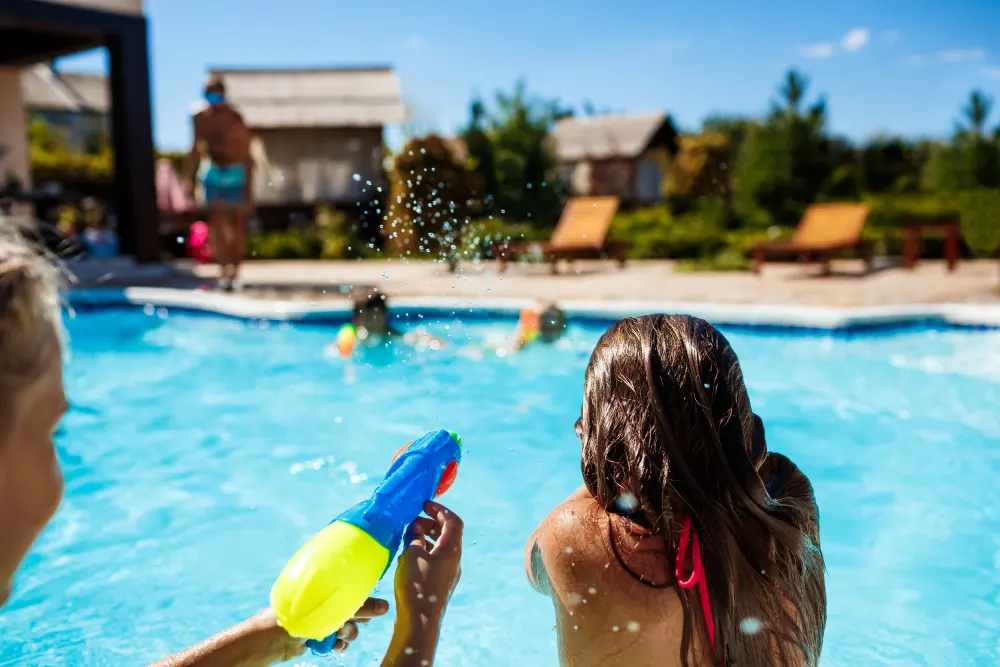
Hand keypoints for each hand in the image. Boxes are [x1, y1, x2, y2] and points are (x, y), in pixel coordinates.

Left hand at [306, 597, 388, 654]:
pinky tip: (336, 646)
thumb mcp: (332, 609)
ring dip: (348, 634)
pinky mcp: (319, 637)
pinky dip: (339, 644)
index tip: (377, 608)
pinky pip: (338, 641)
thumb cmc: (298, 615)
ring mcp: (323, 621)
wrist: (273, 639)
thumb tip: (384, 607)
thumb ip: (359, 608)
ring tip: (340, 635)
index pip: (354, 592)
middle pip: (354, 610)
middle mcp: (328, 604)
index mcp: (329, 589)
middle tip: (357, 621)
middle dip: (359, 618)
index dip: (366, 600)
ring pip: (348, 628)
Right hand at [394, 501, 462, 632]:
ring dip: (426, 537)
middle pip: (448, 533)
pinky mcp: (440, 584)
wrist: (420, 622)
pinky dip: (424, 551)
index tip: (424, 505)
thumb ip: (414, 537)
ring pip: (440, 547)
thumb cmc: (417, 586)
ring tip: (408, 536)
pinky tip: (407, 556)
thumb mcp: (411, 555)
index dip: (439, 509)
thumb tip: (415, 529)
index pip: (453, 521)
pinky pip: (435, 560)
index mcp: (452, 549)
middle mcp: (454, 560)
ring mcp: (448, 573)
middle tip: (413, 521)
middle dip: (431, 523)